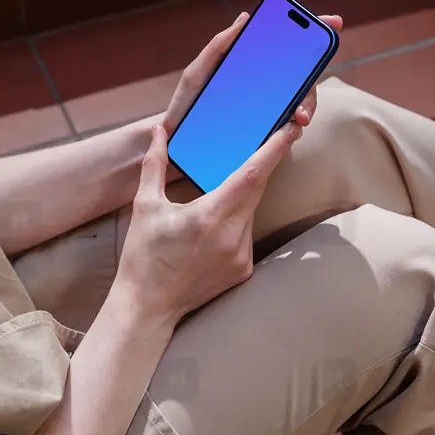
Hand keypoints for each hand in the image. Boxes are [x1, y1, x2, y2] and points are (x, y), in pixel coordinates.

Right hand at [113, 120, 294, 327]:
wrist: (148, 305)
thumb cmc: (144, 256)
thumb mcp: (145, 206)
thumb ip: (154, 165)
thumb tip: (160, 131)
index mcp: (209, 215)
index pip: (252, 174)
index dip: (274, 149)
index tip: (290, 129)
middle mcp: (232, 236)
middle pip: (257, 189)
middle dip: (260, 166)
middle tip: (265, 142)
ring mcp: (241, 256)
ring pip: (251, 212)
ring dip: (241, 199)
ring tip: (214, 201)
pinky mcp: (244, 270)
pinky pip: (247, 235)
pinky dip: (235, 224)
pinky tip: (211, 232)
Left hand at [162, 12, 343, 137]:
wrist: (174, 142)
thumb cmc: (186, 104)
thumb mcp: (198, 73)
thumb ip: (219, 47)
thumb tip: (245, 18)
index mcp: (254, 70)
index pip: (288, 52)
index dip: (314, 35)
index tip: (334, 22)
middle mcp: (265, 91)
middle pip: (301, 81)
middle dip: (312, 83)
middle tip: (311, 84)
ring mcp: (266, 114)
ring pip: (298, 107)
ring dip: (306, 108)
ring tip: (300, 117)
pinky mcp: (261, 137)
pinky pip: (283, 132)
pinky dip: (291, 130)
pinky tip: (291, 131)